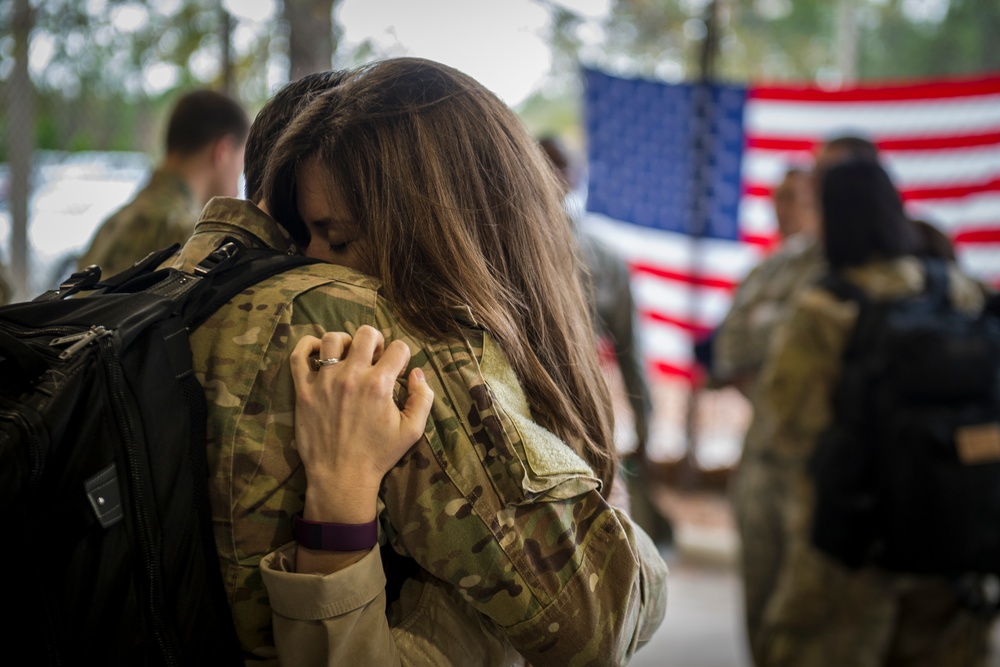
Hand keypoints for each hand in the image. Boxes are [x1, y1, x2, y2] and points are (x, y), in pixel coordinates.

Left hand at [290, 325, 432, 524]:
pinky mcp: (303, 390)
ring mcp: (324, 381)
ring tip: (348, 357)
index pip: (398, 348)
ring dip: (345, 343)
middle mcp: (352, 377)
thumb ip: (422, 398)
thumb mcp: (412, 431)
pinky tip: (319, 352)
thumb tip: (417, 373)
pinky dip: (308, 346)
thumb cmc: (378, 455)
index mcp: (379, 385)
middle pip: (367, 334)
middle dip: (377, 342)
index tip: (397, 370)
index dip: (402, 356)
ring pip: (333, 338)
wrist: (341, 477)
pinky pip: (298, 355)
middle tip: (374, 360)